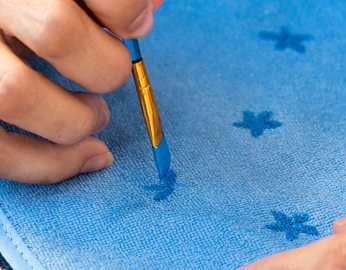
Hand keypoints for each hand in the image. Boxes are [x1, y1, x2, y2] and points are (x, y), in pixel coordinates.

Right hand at [0, 0, 162, 183]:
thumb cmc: (30, 4)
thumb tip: (147, 12)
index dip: (127, 12)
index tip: (136, 26)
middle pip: (58, 33)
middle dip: (106, 67)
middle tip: (113, 73)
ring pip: (16, 95)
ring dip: (76, 120)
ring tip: (97, 114)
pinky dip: (49, 165)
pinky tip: (86, 156)